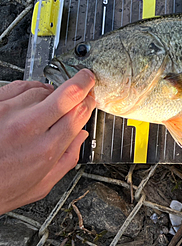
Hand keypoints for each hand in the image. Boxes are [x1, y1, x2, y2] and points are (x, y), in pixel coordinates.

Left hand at [0, 69, 94, 214]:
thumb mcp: (40, 185)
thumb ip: (67, 160)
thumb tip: (80, 138)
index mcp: (45, 150)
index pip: (79, 114)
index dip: (90, 103)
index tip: (90, 99)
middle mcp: (28, 128)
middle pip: (67, 94)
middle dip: (83, 83)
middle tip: (87, 79)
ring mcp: (8, 113)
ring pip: (44, 89)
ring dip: (52, 92)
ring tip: (50, 103)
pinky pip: (20, 85)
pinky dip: (31, 87)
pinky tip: (34, 95)